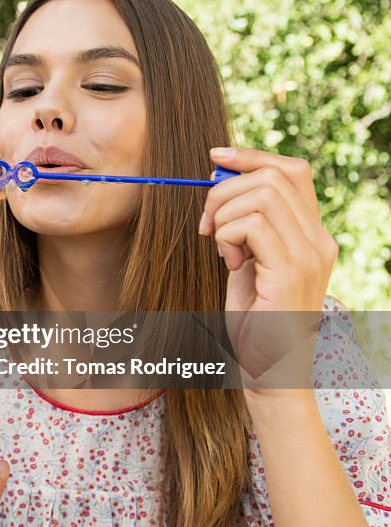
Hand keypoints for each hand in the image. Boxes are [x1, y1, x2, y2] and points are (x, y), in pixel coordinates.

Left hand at [199, 147, 337, 389]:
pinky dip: (226, 235)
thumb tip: (220, 180)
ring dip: (223, 215)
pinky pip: (250, 224)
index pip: (292, 171)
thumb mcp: (249, 262)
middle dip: (224, 190)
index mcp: (312, 235)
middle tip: (207, 225)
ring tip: (221, 248)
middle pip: (272, 176)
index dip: (251, 155)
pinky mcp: (291, 272)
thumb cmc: (255, 321)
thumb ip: (245, 226)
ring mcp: (309, 255)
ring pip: (260, 195)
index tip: (215, 157)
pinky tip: (229, 262)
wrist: (271, 371)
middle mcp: (319, 240)